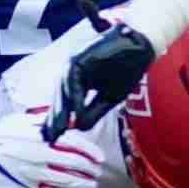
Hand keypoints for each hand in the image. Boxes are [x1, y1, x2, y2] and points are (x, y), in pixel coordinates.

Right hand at [0, 119, 103, 187]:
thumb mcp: (21, 121)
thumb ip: (45, 120)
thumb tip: (70, 120)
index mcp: (40, 135)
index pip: (75, 142)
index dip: (91, 151)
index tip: (98, 158)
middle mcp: (39, 155)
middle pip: (76, 164)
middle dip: (91, 171)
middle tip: (96, 174)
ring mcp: (32, 175)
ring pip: (68, 183)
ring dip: (84, 187)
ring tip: (90, 187)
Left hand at [43, 20, 155, 139]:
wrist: (140, 49)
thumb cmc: (126, 71)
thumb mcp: (110, 98)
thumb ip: (93, 112)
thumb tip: (79, 127)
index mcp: (79, 81)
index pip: (65, 103)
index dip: (58, 120)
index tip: (51, 138)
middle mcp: (73, 73)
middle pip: (60, 98)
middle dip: (54, 119)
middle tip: (48, 138)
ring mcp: (75, 64)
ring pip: (63, 90)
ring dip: (61, 111)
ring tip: (57, 130)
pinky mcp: (79, 58)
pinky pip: (73, 80)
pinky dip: (74, 98)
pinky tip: (74, 113)